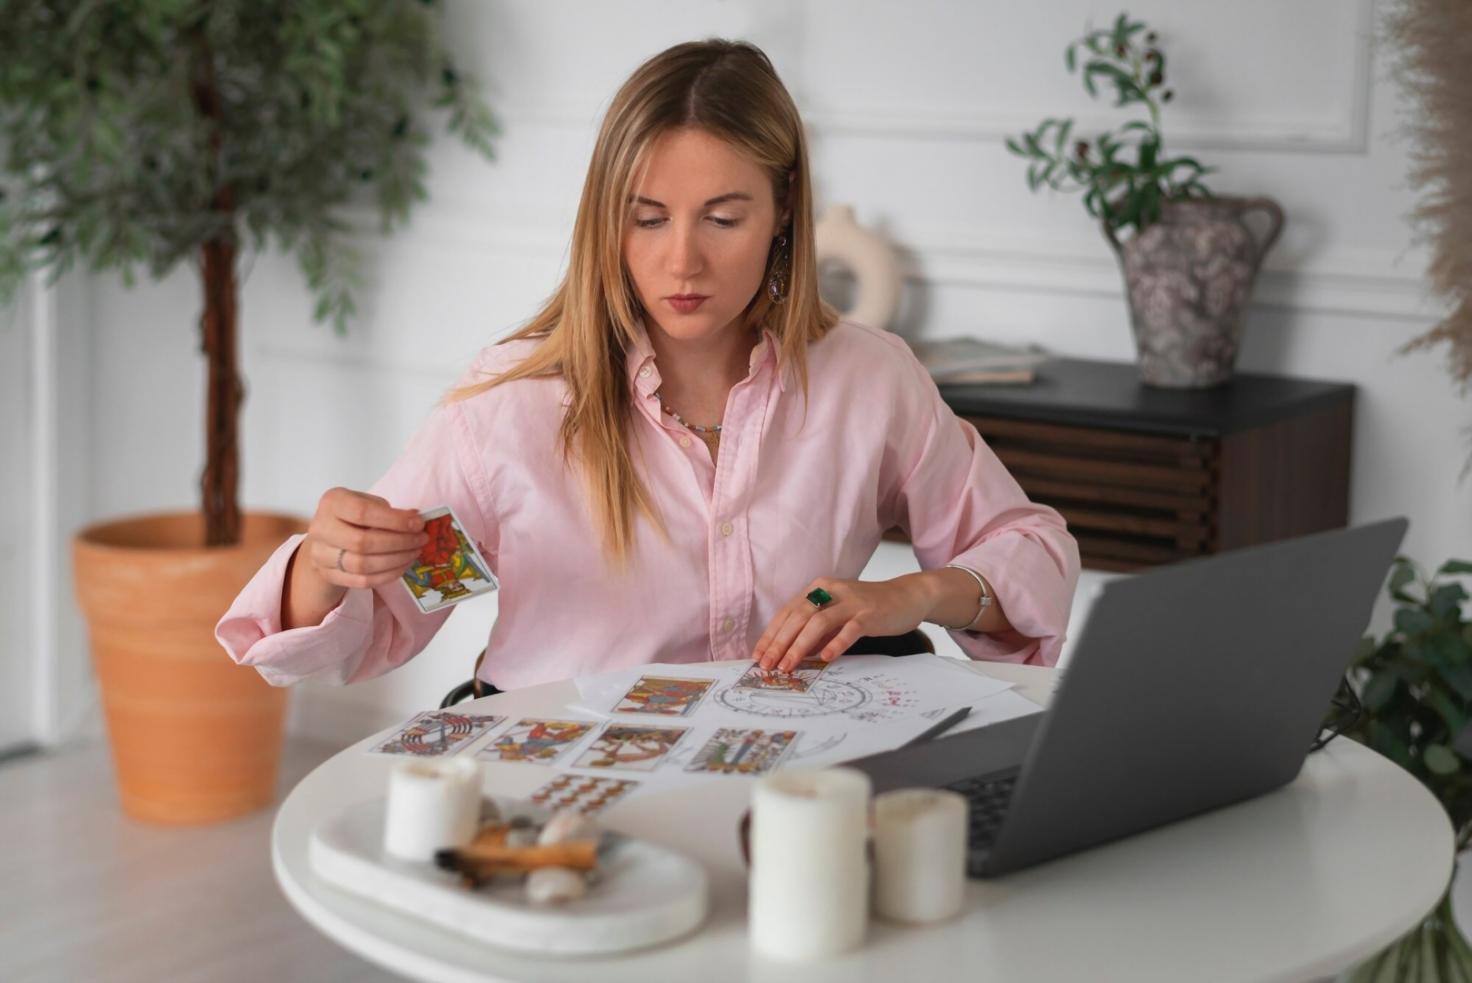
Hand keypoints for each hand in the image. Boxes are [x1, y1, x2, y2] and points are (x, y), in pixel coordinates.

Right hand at [301, 487, 426, 591]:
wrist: (326, 539)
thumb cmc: (352, 516)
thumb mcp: (367, 503)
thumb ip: (388, 511)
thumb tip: (416, 519)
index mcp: (332, 502)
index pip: (363, 513)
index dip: (394, 520)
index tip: (418, 524)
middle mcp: (321, 528)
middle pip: (362, 542)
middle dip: (399, 543)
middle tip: (421, 540)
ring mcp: (321, 555)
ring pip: (362, 565)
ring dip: (396, 560)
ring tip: (415, 552)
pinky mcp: (328, 575)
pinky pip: (362, 581)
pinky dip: (388, 575)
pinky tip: (403, 565)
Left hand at [751, 575, 933, 672]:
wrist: (906, 597)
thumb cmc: (867, 609)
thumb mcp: (836, 618)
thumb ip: (815, 632)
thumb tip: (791, 654)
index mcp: (818, 589)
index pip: (787, 613)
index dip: (771, 635)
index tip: (758, 656)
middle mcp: (831, 591)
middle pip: (798, 617)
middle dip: (779, 643)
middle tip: (767, 665)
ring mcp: (851, 602)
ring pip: (818, 622)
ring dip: (800, 646)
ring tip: (788, 666)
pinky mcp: (870, 614)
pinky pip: (849, 629)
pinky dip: (835, 643)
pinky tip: (825, 657)